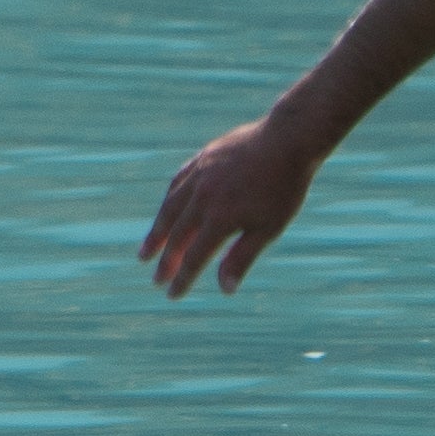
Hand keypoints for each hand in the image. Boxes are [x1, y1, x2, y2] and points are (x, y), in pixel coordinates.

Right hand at [140, 117, 317, 299]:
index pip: (194, 257)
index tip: (172, 294)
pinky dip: (169, 201)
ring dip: (157, 231)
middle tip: (157, 279)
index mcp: (220, 218)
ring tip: (147, 249)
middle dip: (166, 260)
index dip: (183, 278)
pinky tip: (166, 210)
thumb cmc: (283, 189)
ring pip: (170, 208)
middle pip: (177, 235)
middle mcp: (203, 197)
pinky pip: (177, 183)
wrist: (287, 141)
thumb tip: (224, 290)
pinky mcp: (202, 159)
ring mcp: (199, 175)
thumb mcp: (268, 229)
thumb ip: (241, 258)